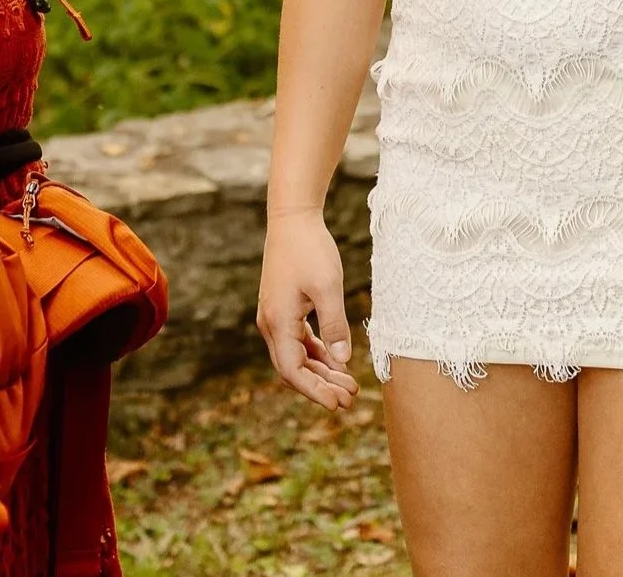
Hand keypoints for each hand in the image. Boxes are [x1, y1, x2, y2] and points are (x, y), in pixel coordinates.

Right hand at [257, 207, 357, 410]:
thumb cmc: (310, 249)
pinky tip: (337, 361)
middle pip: (294, 368)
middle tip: (351, 399)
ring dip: (321, 371)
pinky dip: (317, 353)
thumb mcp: (328, 287)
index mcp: (278, 322)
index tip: (339, 404)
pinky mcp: (284, 308)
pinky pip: (299, 341)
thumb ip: (334, 325)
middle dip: (321, 386)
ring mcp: (276, 317)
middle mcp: (271, 324)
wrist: (292, 218)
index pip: (292, 371)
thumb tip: (342, 361)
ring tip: (350, 384)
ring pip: (297, 356)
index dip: (315, 391)